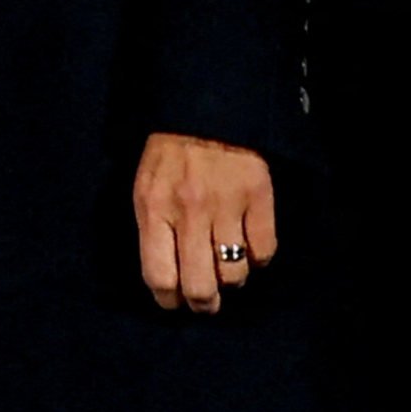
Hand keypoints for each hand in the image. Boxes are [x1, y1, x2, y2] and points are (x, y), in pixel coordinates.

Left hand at [132, 133, 277, 312]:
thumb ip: (153, 229)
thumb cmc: (169, 153)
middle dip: (203, 304)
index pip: (158, 276)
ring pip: (234, 275)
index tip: (175, 302)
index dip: (167, 300)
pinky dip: (258, 258)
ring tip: (226, 269)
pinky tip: (249, 246)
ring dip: (231, 280)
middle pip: (199, 286)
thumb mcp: (145, 186)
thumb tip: (166, 280)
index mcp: (154, 208)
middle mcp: (189, 212)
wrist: (206, 108)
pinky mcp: (259, 199)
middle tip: (206, 302)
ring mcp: (227, 206)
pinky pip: (264, 252)